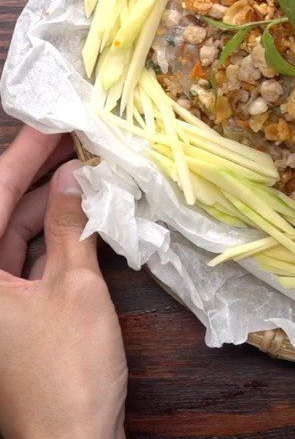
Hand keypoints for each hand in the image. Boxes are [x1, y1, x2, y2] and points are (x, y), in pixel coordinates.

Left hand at [0, 126, 127, 438]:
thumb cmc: (68, 368)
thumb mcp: (75, 287)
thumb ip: (71, 226)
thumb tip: (76, 173)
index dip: (23, 155)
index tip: (52, 121)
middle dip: (36, 173)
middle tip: (74, 136)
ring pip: (14, 234)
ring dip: (49, 202)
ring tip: (85, 167)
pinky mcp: (15, 313)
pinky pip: (27, 258)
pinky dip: (53, 234)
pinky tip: (83, 210)